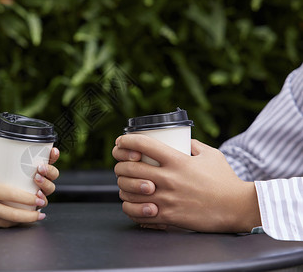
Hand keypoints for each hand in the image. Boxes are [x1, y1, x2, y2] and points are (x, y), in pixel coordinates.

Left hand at [0, 147, 59, 206]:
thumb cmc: (1, 183)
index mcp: (36, 168)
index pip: (49, 160)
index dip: (53, 155)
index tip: (52, 151)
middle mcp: (41, 179)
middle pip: (53, 174)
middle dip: (49, 170)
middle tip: (39, 169)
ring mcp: (40, 191)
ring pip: (50, 187)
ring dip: (46, 184)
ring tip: (37, 181)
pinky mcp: (36, 204)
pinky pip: (43, 202)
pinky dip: (43, 199)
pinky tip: (38, 197)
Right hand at [0, 172, 46, 228]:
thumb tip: (8, 182)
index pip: (11, 194)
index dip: (28, 199)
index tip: (39, 198)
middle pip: (12, 214)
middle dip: (30, 216)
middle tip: (40, 213)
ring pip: (5, 223)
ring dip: (20, 222)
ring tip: (32, 218)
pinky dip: (5, 224)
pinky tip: (13, 221)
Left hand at [112, 134, 260, 232]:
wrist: (237, 208)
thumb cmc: (225, 180)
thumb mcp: (210, 155)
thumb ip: (193, 145)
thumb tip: (181, 140)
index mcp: (177, 160)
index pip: (142, 144)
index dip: (125, 140)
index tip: (120, 141)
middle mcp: (168, 178)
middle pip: (129, 168)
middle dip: (119, 165)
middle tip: (121, 165)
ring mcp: (166, 199)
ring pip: (128, 190)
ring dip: (122, 185)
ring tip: (125, 184)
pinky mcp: (167, 217)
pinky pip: (136, 212)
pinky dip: (129, 206)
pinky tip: (131, 202)